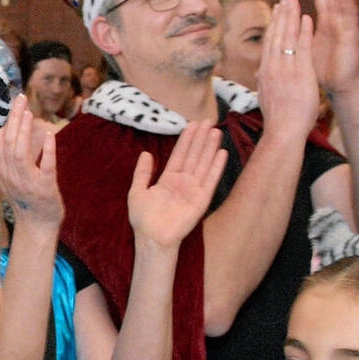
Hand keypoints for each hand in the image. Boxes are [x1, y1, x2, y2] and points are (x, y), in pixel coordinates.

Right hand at [0, 95, 61, 229]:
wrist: (36, 225)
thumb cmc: (25, 198)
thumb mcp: (7, 177)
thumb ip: (0, 156)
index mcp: (2, 171)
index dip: (1, 121)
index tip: (8, 102)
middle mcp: (10, 176)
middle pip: (8, 144)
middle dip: (14, 119)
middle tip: (21, 99)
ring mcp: (26, 183)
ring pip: (20, 154)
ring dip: (24, 132)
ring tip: (29, 113)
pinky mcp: (44, 189)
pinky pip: (45, 168)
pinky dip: (48, 151)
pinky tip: (50, 136)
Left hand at [127, 120, 226, 248]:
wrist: (152, 238)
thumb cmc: (143, 219)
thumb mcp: (137, 191)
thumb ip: (142, 172)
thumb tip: (146, 153)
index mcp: (168, 180)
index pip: (179, 155)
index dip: (186, 140)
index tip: (193, 124)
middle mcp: (183, 182)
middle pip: (194, 156)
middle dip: (201, 138)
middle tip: (209, 121)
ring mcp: (193, 190)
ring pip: (203, 164)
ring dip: (210, 148)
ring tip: (216, 131)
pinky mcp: (201, 200)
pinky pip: (210, 180)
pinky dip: (216, 167)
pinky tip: (221, 153)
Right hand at [255, 0, 319, 143]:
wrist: (283, 131)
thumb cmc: (277, 120)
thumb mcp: (265, 97)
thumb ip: (264, 83)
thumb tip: (260, 77)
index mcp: (265, 72)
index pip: (269, 43)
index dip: (273, 26)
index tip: (276, 12)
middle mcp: (272, 67)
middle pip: (275, 35)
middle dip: (280, 15)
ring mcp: (286, 68)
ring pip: (287, 37)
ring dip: (291, 17)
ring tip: (294, 1)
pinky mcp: (300, 72)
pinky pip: (302, 47)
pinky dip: (305, 32)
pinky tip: (308, 19)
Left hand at [309, 0, 358, 95]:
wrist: (341, 88)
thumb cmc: (325, 71)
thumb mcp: (308, 47)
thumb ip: (301, 34)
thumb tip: (288, 26)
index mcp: (328, 23)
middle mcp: (339, 22)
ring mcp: (347, 27)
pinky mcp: (352, 36)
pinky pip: (349, 15)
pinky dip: (344, 0)